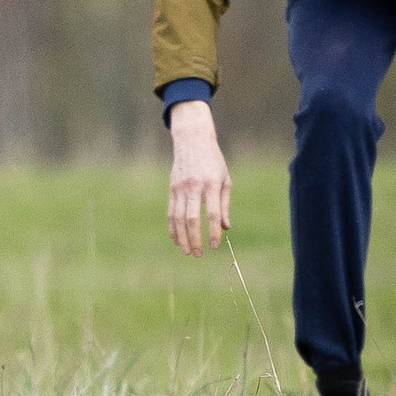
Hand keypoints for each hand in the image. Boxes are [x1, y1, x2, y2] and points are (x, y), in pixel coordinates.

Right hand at [166, 99, 230, 256]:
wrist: (192, 141)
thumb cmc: (213, 162)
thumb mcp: (225, 179)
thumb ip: (224, 204)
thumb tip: (225, 227)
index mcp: (211, 184)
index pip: (212, 213)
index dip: (213, 231)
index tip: (215, 246)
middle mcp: (194, 187)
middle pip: (192, 218)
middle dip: (195, 239)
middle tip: (199, 254)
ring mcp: (180, 188)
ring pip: (178, 218)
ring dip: (182, 237)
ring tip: (187, 251)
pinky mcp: (171, 189)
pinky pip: (170, 212)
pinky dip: (173, 227)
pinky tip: (176, 239)